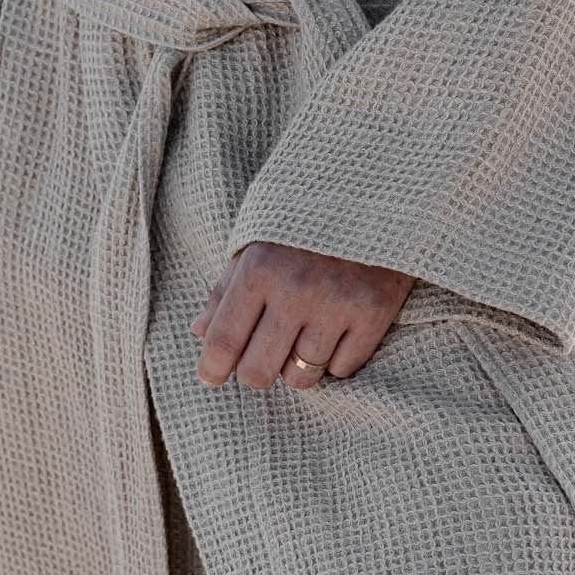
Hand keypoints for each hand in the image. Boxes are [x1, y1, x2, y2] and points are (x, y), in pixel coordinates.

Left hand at [189, 241, 415, 388]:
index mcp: (259, 269)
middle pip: (258, 371)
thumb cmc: (304, 226)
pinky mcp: (373, 314)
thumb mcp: (256, 245)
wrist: (376, 196)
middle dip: (255, 373)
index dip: (211, 369)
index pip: (223, 340)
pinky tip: (336, 333)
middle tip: (263, 358)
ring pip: (301, 377)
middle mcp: (295, 289)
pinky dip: (335, 360)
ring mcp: (336, 304)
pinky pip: (341, 370)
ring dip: (297, 367)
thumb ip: (226, 289)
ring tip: (302, 340)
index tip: (210, 377)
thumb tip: (199, 331)